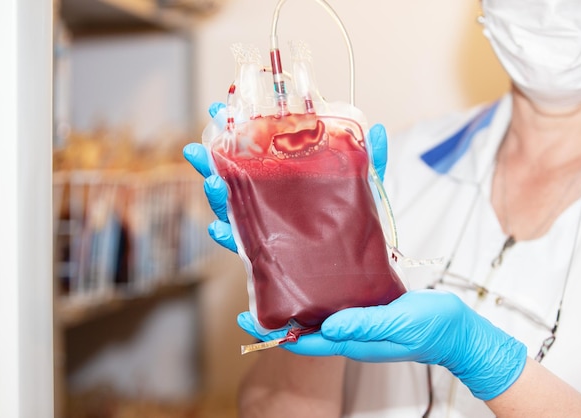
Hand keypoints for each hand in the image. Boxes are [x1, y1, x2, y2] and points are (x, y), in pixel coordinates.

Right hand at [183, 103, 388, 251]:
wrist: (361, 272)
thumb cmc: (357, 229)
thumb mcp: (366, 193)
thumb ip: (369, 163)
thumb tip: (381, 130)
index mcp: (289, 184)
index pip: (258, 153)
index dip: (238, 133)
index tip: (220, 111)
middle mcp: (273, 205)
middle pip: (236, 180)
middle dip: (213, 162)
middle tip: (199, 148)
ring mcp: (268, 231)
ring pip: (233, 210)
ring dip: (215, 196)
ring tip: (211, 183)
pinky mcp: (269, 260)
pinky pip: (243, 248)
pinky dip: (228, 237)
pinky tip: (219, 228)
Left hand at [237, 289, 526, 400]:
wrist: (456, 330)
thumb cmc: (433, 330)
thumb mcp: (398, 324)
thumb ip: (365, 325)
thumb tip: (329, 325)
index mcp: (351, 340)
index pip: (301, 340)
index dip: (272, 331)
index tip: (246, 318)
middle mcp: (347, 332)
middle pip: (301, 323)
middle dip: (273, 307)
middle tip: (250, 280)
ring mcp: (355, 321)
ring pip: (313, 310)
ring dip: (291, 295)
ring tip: (271, 272)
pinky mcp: (365, 309)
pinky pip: (332, 301)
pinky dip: (315, 289)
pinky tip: (309, 272)